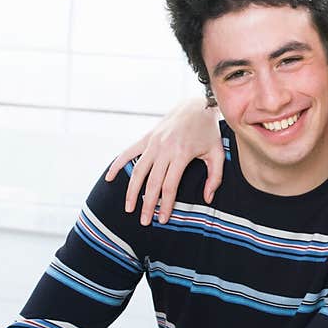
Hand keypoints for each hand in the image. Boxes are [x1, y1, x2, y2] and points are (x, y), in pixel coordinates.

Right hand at [104, 98, 223, 225]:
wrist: (196, 106)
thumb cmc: (209, 132)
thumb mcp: (218, 154)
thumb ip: (215, 178)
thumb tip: (207, 199)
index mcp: (181, 155)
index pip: (169, 186)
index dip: (165, 205)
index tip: (162, 219)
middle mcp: (164, 149)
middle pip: (151, 182)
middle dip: (147, 204)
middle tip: (144, 221)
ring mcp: (153, 142)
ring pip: (137, 170)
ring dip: (131, 191)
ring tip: (128, 207)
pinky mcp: (147, 137)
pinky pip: (128, 152)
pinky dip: (117, 164)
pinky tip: (109, 178)